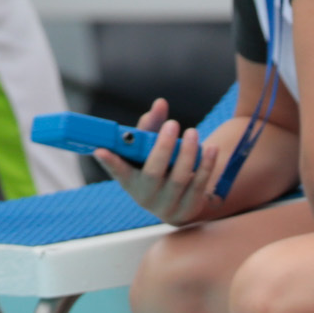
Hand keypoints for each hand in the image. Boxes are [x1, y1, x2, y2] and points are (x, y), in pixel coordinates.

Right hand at [96, 98, 223, 226]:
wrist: (178, 203)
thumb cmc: (158, 168)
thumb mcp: (148, 150)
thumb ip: (151, 127)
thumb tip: (161, 103)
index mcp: (129, 181)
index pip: (118, 171)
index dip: (110, 162)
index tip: (102, 150)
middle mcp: (145, 196)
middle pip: (153, 172)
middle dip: (163, 147)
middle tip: (173, 123)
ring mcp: (168, 205)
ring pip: (179, 179)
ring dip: (188, 153)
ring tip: (193, 132)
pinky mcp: (189, 209)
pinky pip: (199, 185)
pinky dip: (206, 165)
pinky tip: (211, 148)